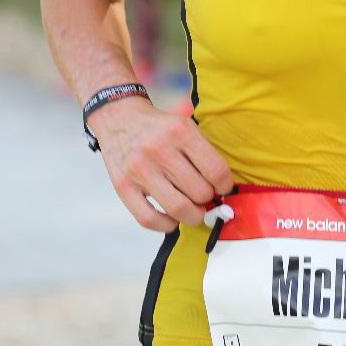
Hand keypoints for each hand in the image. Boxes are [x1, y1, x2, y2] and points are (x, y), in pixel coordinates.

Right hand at [90, 98, 233, 232]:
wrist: (120, 120)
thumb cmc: (158, 127)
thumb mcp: (187, 127)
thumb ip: (204, 153)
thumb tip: (222, 187)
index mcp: (182, 132)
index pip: (216, 170)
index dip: (225, 186)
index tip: (223, 189)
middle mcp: (161, 150)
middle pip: (199, 191)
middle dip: (209, 200)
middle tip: (207, 199)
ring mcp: (140, 170)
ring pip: (178, 208)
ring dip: (193, 216)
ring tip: (195, 212)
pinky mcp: (123, 186)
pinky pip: (147, 218)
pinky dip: (166, 225)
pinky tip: (173, 220)